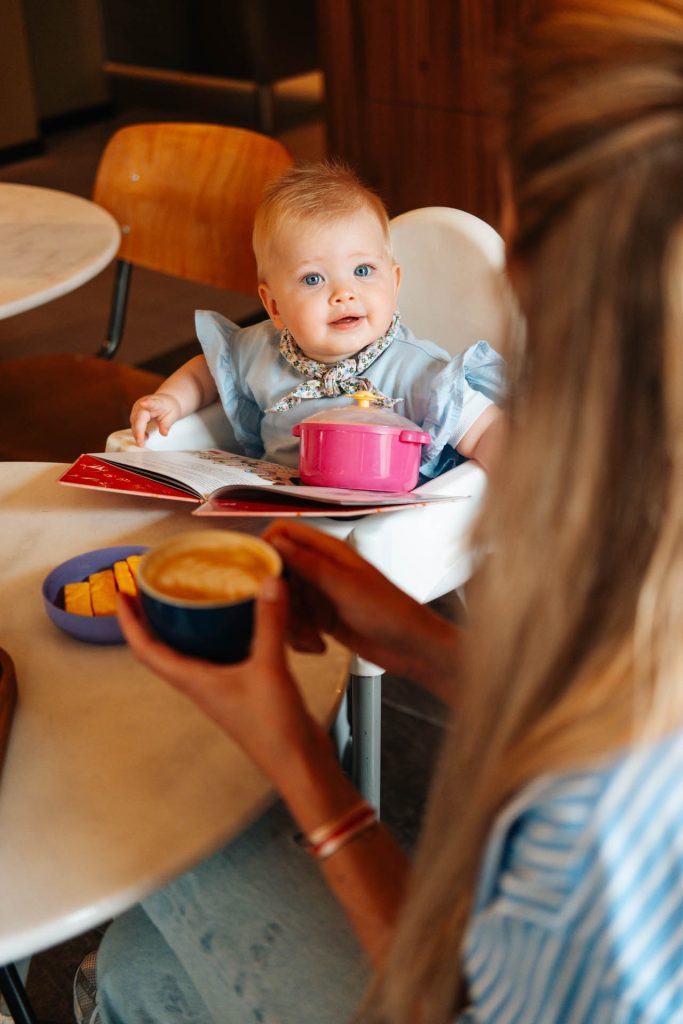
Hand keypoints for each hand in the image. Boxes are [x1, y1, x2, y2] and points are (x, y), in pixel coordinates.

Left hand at [116, 577, 318, 777]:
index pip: (145, 649)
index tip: (121, 590)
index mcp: (192, 681)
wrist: (299, 764)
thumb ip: (269, 623)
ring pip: (188, 650)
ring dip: (180, 624)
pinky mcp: (241, 686)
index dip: (128, 620)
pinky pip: (217, 652)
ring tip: (184, 594)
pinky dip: (216, 631)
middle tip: (148, 585)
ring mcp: (219, 686)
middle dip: (149, 617)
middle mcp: (199, 683)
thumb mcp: (270, 669)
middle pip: (160, 647)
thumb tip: (268, 581)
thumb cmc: (274, 730)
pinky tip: (233, 616)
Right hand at [130, 392, 182, 445]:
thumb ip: (167, 424)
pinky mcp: (135, 412)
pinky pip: (134, 423)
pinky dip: (138, 431)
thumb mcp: (173, 416)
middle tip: (141, 444)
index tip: (143, 404)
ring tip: (144, 441)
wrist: (166, 401)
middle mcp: (145, 403)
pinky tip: (144, 436)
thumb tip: (164, 433)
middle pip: (139, 417)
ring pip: (134, 421)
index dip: (148, 404)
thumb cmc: (169, 407)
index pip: (152, 403)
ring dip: (137, 433)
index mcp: (156, 403)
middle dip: (138, 431)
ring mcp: (138, 407)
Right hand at [264, 522, 458, 699]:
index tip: (257, 574)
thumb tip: (276, 541)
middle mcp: (322, 569)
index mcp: (329, 551)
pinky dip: (299, 636)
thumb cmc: (390, 612)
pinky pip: (294, 622)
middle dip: (276, 595)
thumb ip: (309, 564)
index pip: (285, 531)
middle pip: (278, 570)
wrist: (413, 648)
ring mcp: (321, 594)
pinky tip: (317, 646)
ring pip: (284, 600)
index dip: (265, 546)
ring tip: (311, 639)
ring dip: (290, 622)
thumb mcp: (345, 586)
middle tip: (283, 616)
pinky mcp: (321, 619)